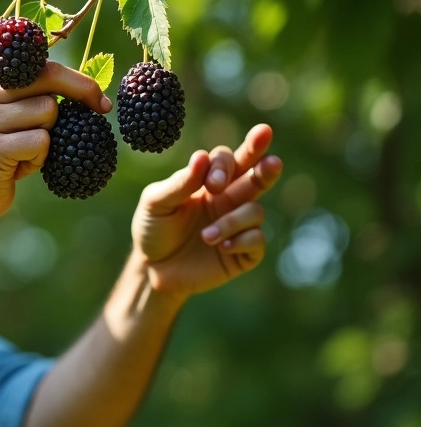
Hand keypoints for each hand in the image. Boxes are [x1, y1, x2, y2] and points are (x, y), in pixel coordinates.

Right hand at [0, 62, 110, 222]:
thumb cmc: (1, 157)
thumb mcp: (14, 119)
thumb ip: (36, 98)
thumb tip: (89, 88)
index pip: (41, 66)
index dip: (77, 78)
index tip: (99, 98)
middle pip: (49, 79)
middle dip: (81, 93)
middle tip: (100, 109)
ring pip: (48, 111)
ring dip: (50, 137)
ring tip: (27, 153)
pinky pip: (40, 142)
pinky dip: (40, 158)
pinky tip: (20, 167)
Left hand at [131, 124, 283, 301]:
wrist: (152, 268)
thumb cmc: (153, 228)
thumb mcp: (156, 203)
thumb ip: (179, 183)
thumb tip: (202, 157)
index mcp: (208, 182)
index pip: (228, 160)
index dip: (226, 165)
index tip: (213, 184)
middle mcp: (229, 199)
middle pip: (257, 176)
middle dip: (267, 167)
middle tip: (273, 161)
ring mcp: (239, 225)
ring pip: (255, 211)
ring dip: (232, 222)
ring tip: (205, 236)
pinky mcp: (244, 252)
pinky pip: (257, 239)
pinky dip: (241, 241)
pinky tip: (223, 247)